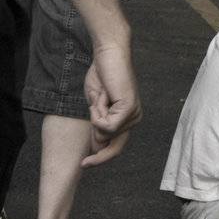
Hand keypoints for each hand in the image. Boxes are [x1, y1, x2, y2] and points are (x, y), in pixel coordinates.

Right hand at [82, 43, 140, 167]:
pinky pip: (106, 124)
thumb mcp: (96, 106)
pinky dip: (97, 111)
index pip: (116, 148)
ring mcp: (133, 115)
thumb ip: (99, 126)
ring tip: (100, 95)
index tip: (84, 164)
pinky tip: (102, 95)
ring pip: (105, 133)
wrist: (108, 53)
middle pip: (114, 147)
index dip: (101, 158)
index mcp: (128, 119)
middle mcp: (134, 119)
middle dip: (98, 148)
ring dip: (95, 114)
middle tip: (86, 150)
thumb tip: (97, 147)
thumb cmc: (101, 75)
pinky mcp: (129, 109)